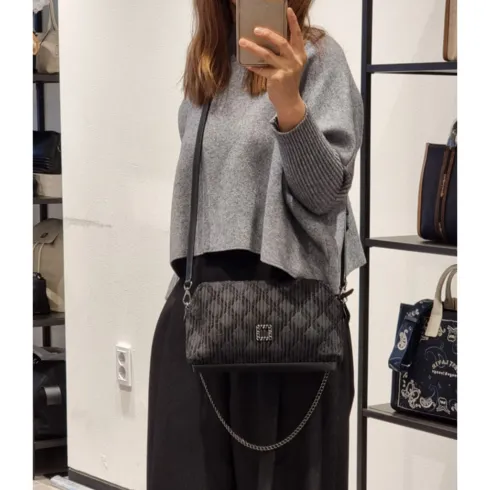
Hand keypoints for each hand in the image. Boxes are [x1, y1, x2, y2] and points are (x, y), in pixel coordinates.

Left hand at [239, 8, 306, 131]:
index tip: (288, 10)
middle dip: (268, 34)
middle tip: (256, 29)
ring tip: (242, 42)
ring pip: (267, 55)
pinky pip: (262, 70)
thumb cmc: (288, 81)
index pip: (297, 35)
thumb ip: (285, 53)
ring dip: (253, 48)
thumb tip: (268, 39)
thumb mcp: (291, 65)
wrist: (289, 101)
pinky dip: (254, 67)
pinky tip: (246, 64)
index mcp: (300, 55)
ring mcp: (286, 70)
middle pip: (281, 42)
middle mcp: (295, 61)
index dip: (293, 22)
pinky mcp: (277, 79)